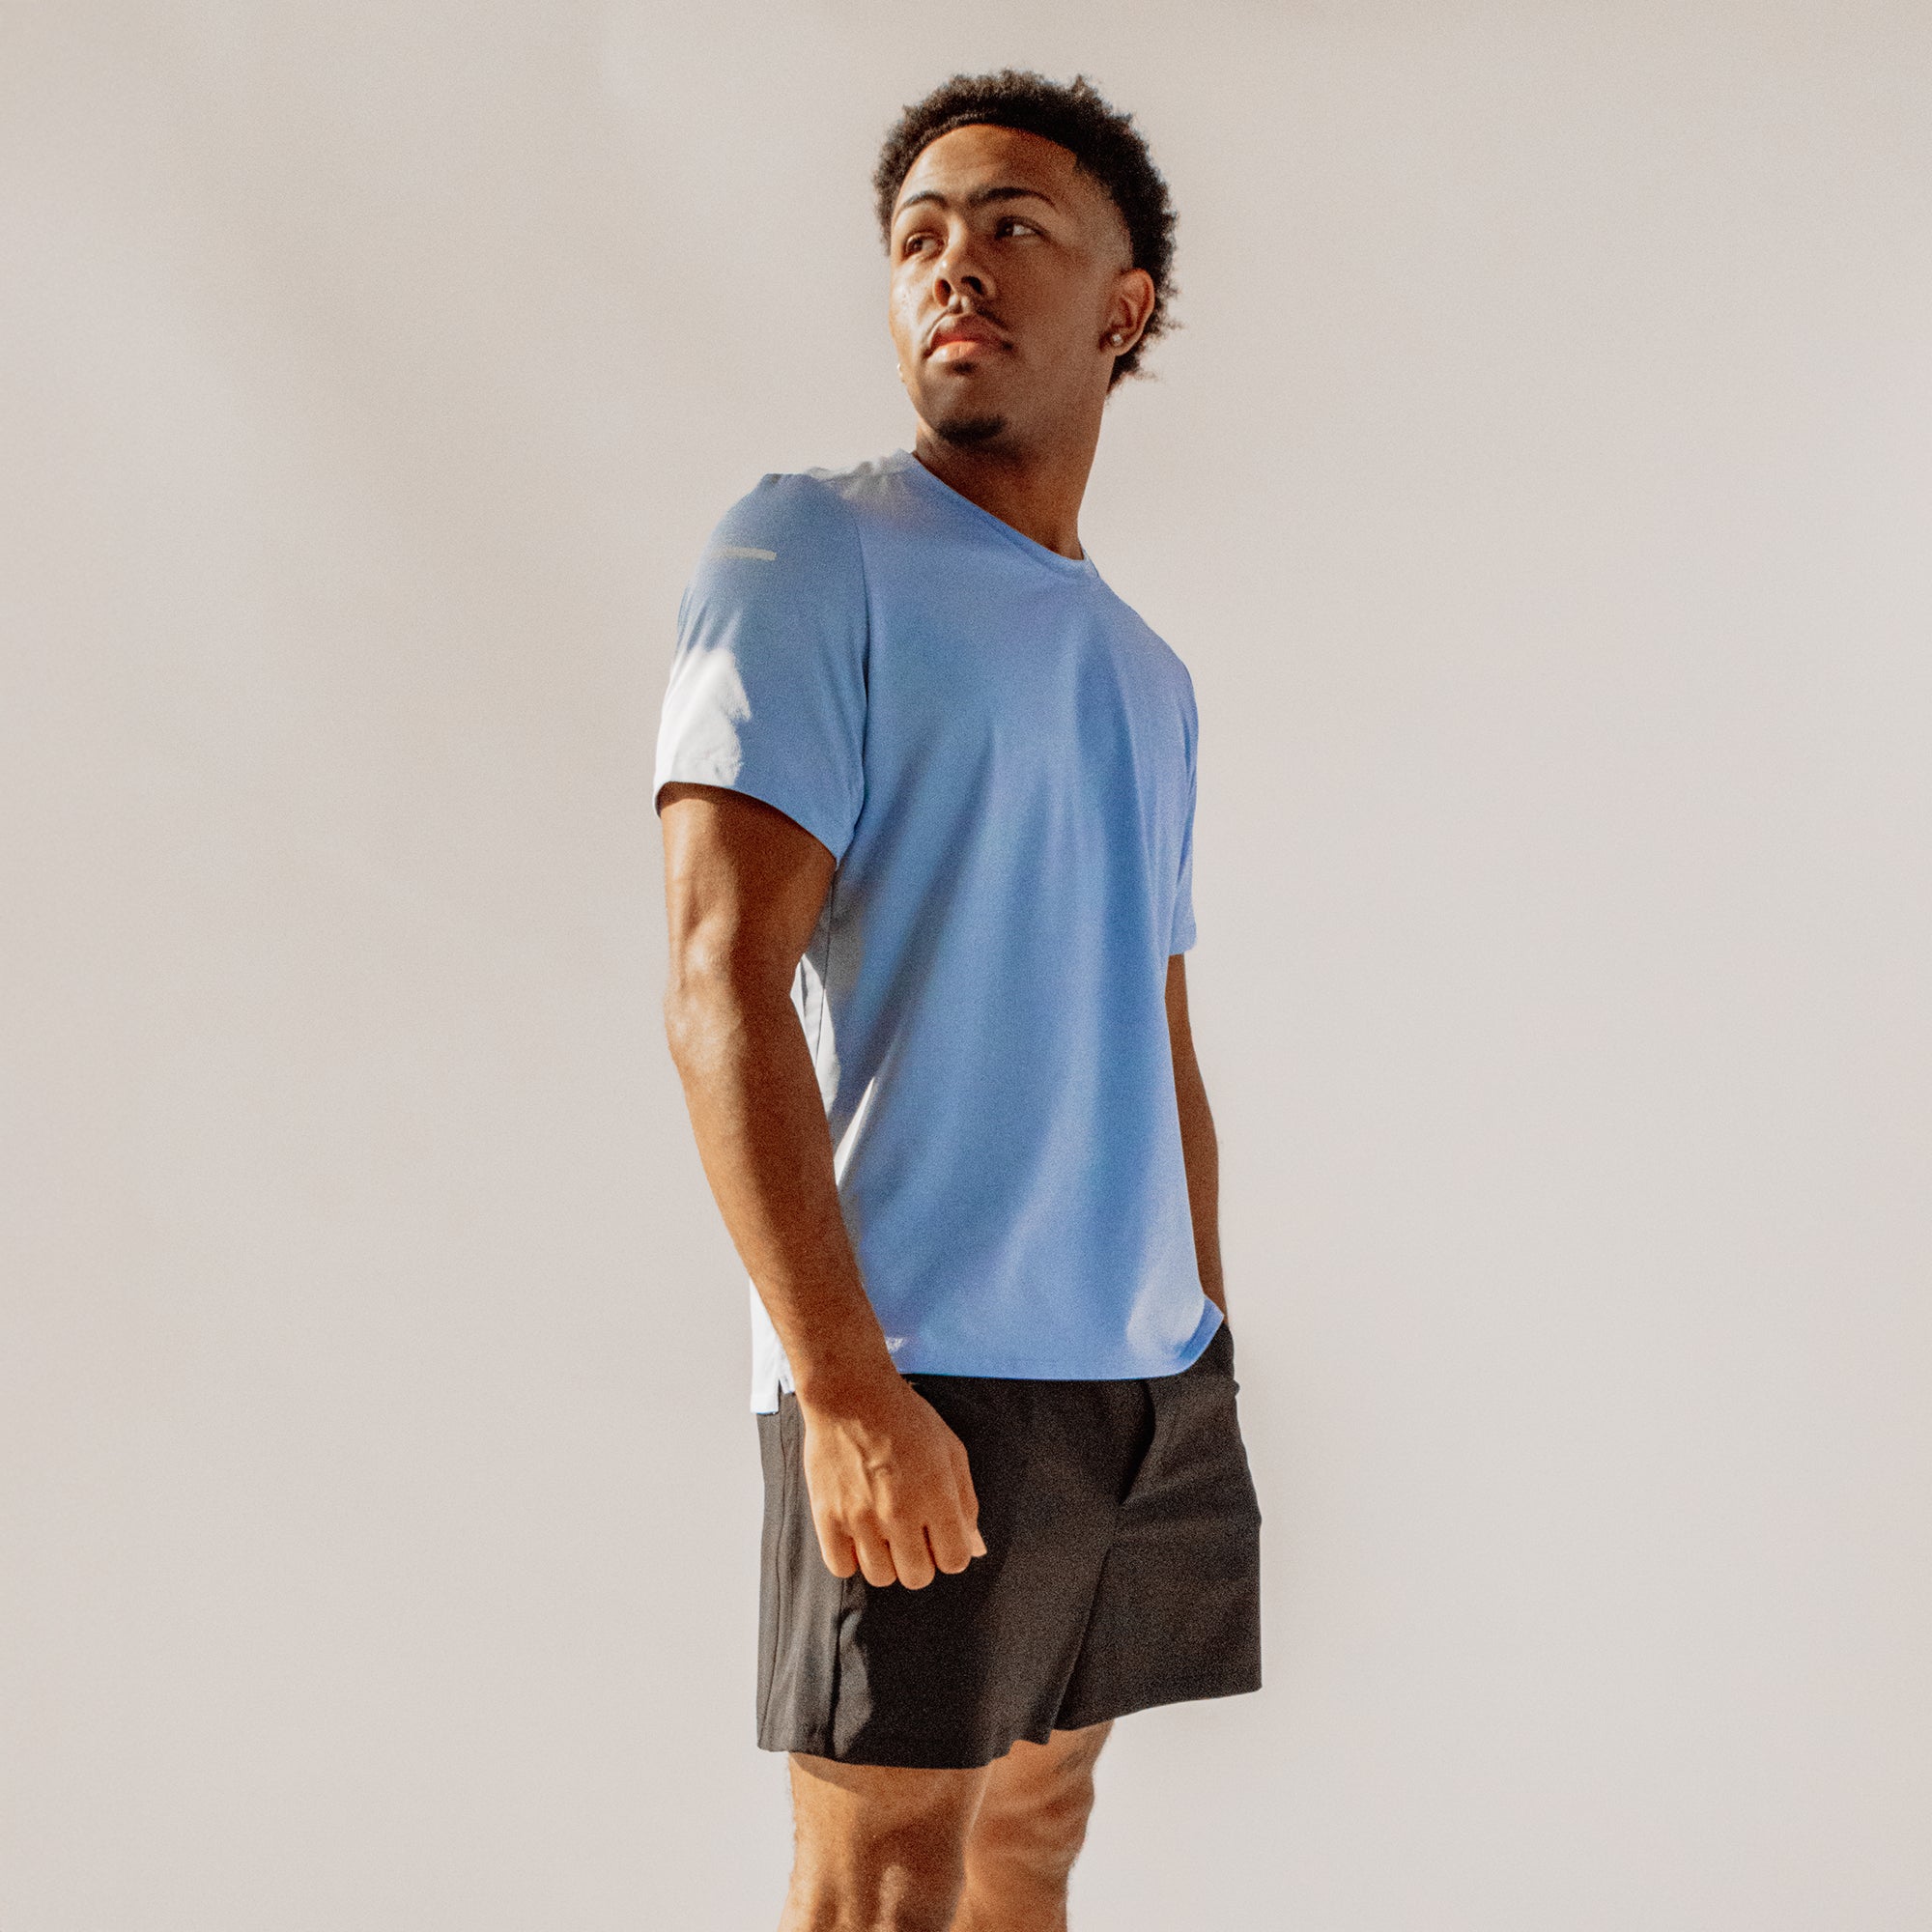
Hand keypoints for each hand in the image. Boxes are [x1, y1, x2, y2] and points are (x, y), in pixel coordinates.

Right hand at [797, 1373, 986, 1588]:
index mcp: (936, 1496)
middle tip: (911, 1536)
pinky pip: (842, 1567)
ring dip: (886, 1561)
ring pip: (881, 1576)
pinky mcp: (828, 1516)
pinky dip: (851, 1558)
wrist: (851, 1394)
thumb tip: (975, 1546)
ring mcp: (861, 1517)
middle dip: (921, 1561)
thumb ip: (966, 1502)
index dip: (951, 1553)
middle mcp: (900, 1513)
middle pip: (917, 1576)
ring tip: (883, 1533)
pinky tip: (857, 1534)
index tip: (940, 1538)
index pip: (954, 1561)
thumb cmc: (906, 1418)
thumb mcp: (951, 1450)